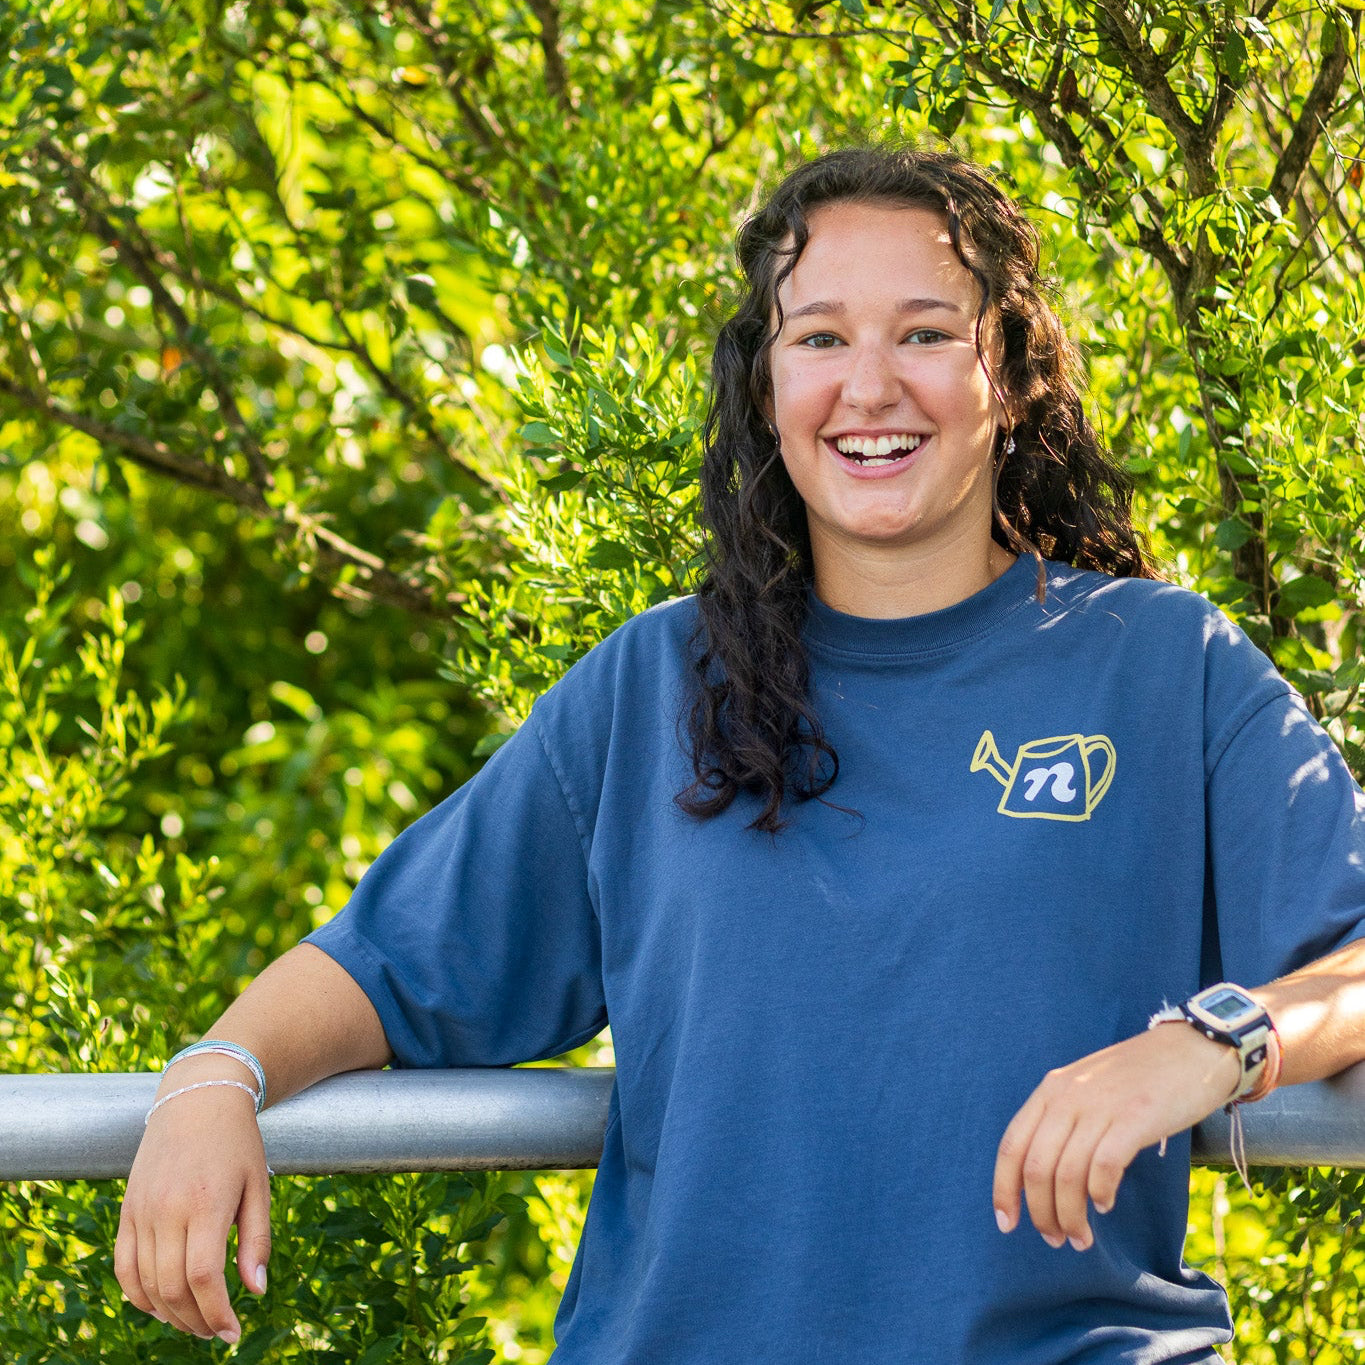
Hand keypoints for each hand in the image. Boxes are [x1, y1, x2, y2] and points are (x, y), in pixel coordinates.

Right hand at [115, 1069, 270, 1341]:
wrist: (198, 1099)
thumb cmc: (237, 1144)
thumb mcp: (259, 1186)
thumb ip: (257, 1240)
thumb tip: (255, 1291)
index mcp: (207, 1204)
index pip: (204, 1277)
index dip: (217, 1313)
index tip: (233, 1332)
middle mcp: (168, 1210)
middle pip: (173, 1287)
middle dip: (195, 1320)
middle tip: (215, 1331)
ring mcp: (142, 1212)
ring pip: (146, 1284)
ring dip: (168, 1314)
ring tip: (194, 1321)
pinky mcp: (128, 1211)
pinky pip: (124, 1266)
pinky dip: (138, 1295)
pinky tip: (160, 1307)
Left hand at [992, 1023, 1238, 1250]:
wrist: (1193, 1048)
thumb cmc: (1140, 1077)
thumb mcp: (1087, 1088)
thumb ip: (1064, 1120)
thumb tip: (1044, 1176)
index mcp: (1051, 1090)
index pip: (1012, 1145)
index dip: (1003, 1189)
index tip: (1006, 1223)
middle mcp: (1068, 1096)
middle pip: (1036, 1167)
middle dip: (1041, 1212)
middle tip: (1056, 1239)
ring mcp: (1101, 1106)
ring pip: (1067, 1175)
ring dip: (1070, 1216)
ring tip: (1081, 1237)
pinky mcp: (1135, 1118)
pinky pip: (1103, 1167)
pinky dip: (1100, 1194)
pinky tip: (1105, 1205)